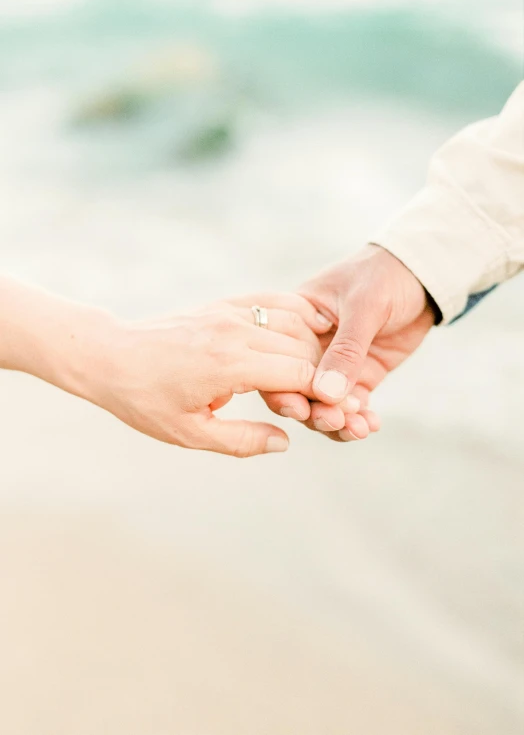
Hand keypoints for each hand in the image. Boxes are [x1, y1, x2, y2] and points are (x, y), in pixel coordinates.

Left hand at [89, 293, 329, 456]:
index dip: (325, 394)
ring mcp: (229, 312)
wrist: (111, 356)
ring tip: (321, 370)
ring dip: (314, 345)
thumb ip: (241, 440)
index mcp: (229, 366)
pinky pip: (273, 301)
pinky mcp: (224, 304)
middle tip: (336, 395)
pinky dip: (297, 313)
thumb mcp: (189, 433)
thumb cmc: (145, 400)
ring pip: (294, 320)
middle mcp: (234, 331)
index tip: (342, 410)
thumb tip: (284, 441)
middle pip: (303, 346)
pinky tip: (312, 326)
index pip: (298, 373)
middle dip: (324, 372)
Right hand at [262, 246, 435, 440]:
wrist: (424, 275)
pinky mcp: (360, 376)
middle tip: (335, 422)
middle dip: (315, 411)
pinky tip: (371, 426)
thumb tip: (325, 394)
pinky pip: (353, 406)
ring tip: (359, 429)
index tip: (301, 409)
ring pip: (325, 404)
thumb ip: (346, 350)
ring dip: (338, 421)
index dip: (284, 388)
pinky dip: (359, 419)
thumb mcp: (364, 306)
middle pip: (299, 389)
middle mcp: (309, 347)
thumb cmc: (385, 276)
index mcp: (296, 322)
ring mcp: (335, 364)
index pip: (279, 360)